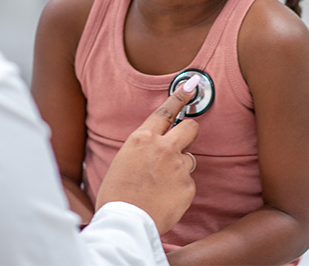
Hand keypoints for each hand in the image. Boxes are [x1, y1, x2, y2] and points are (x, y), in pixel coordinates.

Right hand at [95, 84, 199, 234]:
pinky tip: (164, 199)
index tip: (192, 86)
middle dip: (189, 130)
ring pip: (189, 159)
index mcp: (142, 138)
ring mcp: (179, 166)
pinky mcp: (189, 186)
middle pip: (190, 127)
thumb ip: (143, 149)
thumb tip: (156, 149)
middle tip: (183, 141)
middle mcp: (164, 147)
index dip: (180, 97)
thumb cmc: (116, 193)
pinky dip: (179, 189)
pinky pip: (188, 183)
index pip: (165, 111)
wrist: (125, 222)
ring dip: (180, 167)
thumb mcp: (123, 160)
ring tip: (161, 185)